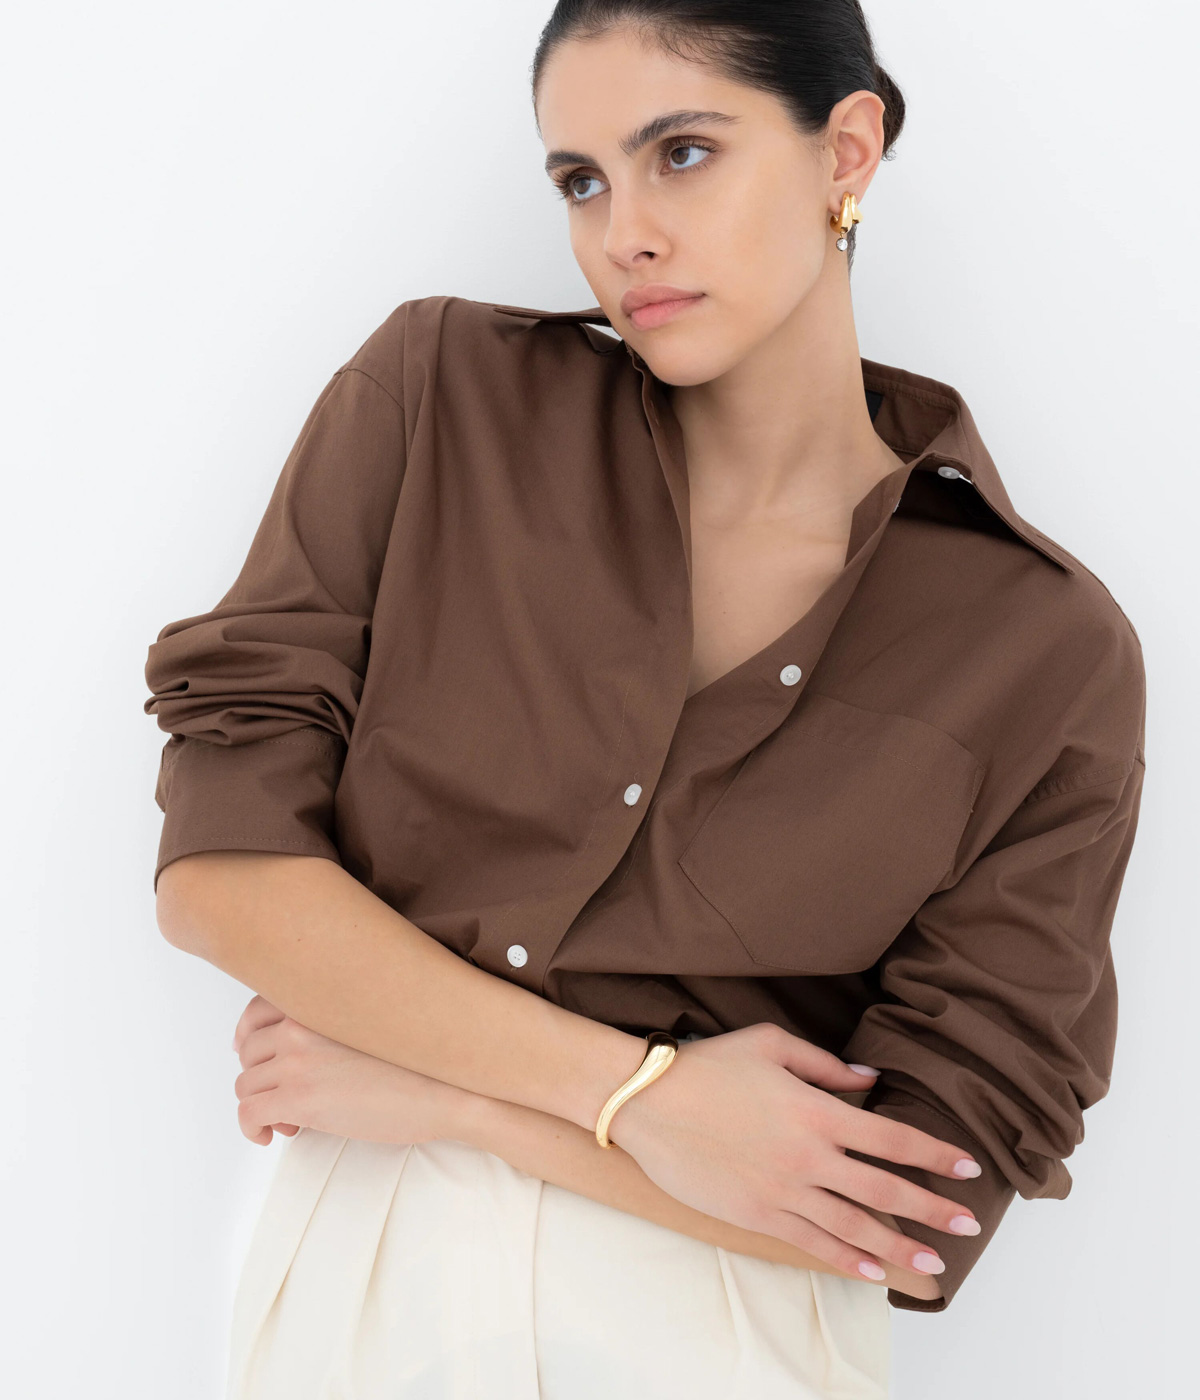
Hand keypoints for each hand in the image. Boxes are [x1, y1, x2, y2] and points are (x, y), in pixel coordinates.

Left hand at [230, 993, 470, 1147]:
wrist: (448, 1090)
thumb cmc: (420, 1062)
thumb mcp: (372, 1026)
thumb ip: (332, 1025)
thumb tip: (299, 1053)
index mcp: (320, 1002)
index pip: (256, 1009)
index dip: (248, 1035)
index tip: (251, 1053)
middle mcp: (301, 1024)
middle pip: (248, 1051)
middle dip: (261, 1076)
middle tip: (285, 1096)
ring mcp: (297, 1060)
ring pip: (245, 1084)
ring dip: (262, 1104)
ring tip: (291, 1119)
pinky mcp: (298, 1098)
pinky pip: (248, 1114)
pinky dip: (252, 1128)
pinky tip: (272, 1135)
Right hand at [609, 1022, 980, 1284]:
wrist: (648, 1101)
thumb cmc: (707, 1064)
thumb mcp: (770, 1043)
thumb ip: (825, 1063)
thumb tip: (869, 1081)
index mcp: (816, 1110)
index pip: (892, 1138)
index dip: (935, 1153)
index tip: (968, 1167)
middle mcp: (809, 1156)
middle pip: (886, 1189)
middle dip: (933, 1208)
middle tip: (969, 1223)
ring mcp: (784, 1191)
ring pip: (855, 1225)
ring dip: (899, 1247)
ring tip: (934, 1264)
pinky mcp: (757, 1214)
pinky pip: (812, 1242)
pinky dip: (845, 1258)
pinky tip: (871, 1269)